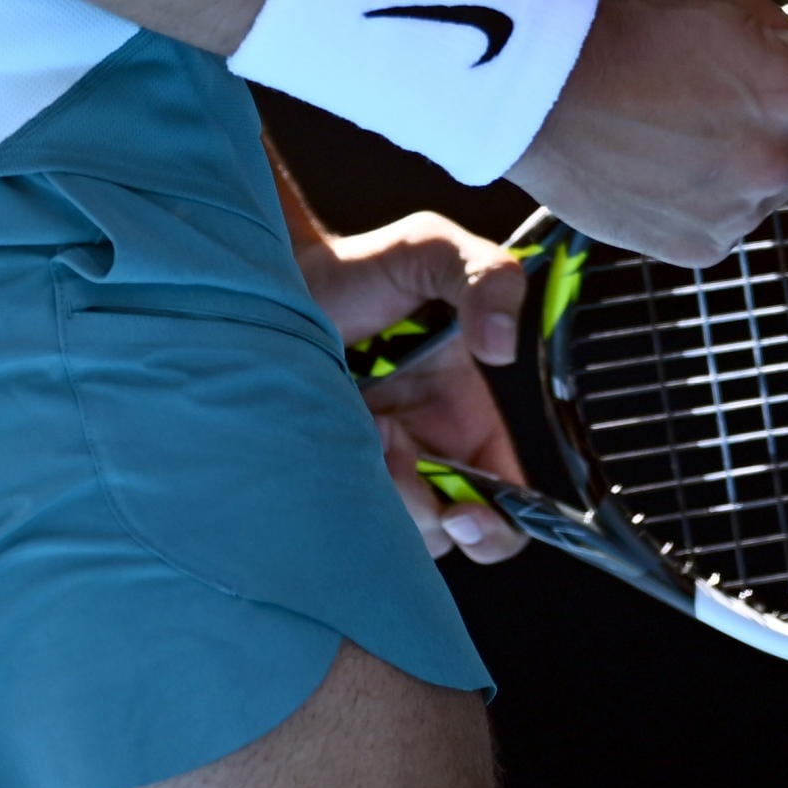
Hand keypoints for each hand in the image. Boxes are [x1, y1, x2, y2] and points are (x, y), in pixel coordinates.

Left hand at [296, 209, 537, 563]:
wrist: (279, 274)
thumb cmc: (362, 265)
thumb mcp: (435, 250)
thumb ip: (489, 279)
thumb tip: (502, 347)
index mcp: (466, 423)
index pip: (508, 507)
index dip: (498, 528)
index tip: (467, 512)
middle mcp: (426, 458)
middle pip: (449, 536)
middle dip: (429, 511)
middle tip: (392, 445)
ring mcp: (374, 472)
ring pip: (398, 533)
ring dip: (383, 490)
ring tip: (361, 421)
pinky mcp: (325, 476)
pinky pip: (345, 520)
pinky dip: (341, 489)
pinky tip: (327, 434)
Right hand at [512, 0, 787, 267]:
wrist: (543, 93)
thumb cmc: (633, 32)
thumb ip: (786, 32)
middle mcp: (778, 158)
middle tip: (725, 95)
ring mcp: (741, 210)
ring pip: (775, 183)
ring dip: (749, 159)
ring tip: (681, 131)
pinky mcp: (704, 247)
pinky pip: (731, 220)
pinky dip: (708, 198)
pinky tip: (664, 166)